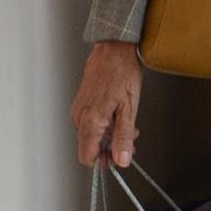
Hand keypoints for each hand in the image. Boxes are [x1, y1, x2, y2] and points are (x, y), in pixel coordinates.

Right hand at [70, 41, 142, 167]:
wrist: (113, 50)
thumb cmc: (123, 73)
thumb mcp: (129, 108)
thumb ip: (124, 136)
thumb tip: (121, 160)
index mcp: (90, 122)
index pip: (87, 157)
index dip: (104, 160)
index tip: (119, 156)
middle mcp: (79, 118)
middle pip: (90, 147)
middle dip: (111, 147)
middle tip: (131, 140)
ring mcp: (79, 110)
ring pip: (91, 135)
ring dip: (110, 135)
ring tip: (129, 125)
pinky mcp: (81, 103)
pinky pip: (91, 122)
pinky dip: (105, 124)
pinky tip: (119, 115)